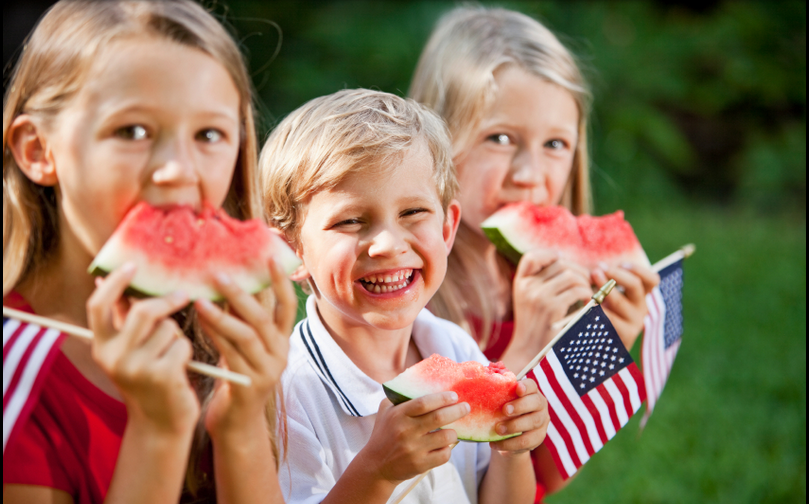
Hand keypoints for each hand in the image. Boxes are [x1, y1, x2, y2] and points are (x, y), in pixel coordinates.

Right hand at [86, 263, 198, 433]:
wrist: (161, 424)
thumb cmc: (150, 379)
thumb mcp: (130, 350)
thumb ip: (122, 318)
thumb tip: (108, 279)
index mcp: (101, 347)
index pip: (98, 306)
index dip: (115, 283)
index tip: (132, 266)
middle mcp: (113, 357)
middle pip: (142, 311)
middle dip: (167, 302)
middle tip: (182, 296)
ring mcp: (136, 368)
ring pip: (168, 328)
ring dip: (177, 336)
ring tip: (173, 356)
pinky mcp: (160, 376)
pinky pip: (182, 345)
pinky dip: (187, 352)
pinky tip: (181, 369)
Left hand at [195, 258, 296, 436]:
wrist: (236, 422)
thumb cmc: (236, 375)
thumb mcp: (244, 345)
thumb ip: (243, 319)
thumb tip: (229, 281)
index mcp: (282, 340)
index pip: (287, 306)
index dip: (280, 282)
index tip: (269, 257)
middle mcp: (280, 353)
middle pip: (264, 318)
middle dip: (241, 294)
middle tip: (219, 275)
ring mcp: (268, 370)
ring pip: (247, 335)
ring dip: (222, 315)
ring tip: (200, 300)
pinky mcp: (251, 384)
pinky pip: (230, 354)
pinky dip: (215, 335)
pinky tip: (200, 323)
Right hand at [358, 392, 469, 482]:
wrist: (375, 466)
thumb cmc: (384, 433)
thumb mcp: (386, 411)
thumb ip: (400, 397)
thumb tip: (422, 383)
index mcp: (398, 415)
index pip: (424, 403)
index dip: (442, 398)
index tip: (454, 396)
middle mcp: (406, 431)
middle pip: (439, 418)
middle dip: (457, 411)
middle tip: (466, 407)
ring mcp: (413, 449)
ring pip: (446, 437)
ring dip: (453, 432)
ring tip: (452, 429)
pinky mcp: (420, 464)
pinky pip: (444, 454)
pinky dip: (448, 449)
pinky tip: (443, 445)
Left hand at [490, 379, 548, 454]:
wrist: (511, 436)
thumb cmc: (504, 412)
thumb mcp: (502, 401)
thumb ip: (497, 393)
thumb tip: (483, 378)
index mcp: (531, 392)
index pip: (532, 386)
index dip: (526, 386)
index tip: (517, 388)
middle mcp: (540, 405)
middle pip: (536, 403)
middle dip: (520, 406)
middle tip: (505, 410)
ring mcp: (542, 422)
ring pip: (533, 423)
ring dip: (514, 426)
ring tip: (498, 429)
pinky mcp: (539, 438)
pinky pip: (527, 442)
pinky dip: (510, 444)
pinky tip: (496, 444)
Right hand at [511, 250, 592, 352]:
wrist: (529, 352)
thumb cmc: (535, 325)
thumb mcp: (529, 299)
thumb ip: (539, 281)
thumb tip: (564, 260)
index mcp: (521, 283)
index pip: (532, 257)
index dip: (549, 255)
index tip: (562, 263)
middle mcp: (528, 287)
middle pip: (559, 263)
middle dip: (578, 270)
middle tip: (585, 282)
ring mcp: (539, 296)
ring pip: (571, 275)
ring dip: (585, 283)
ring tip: (587, 294)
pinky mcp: (552, 308)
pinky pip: (578, 290)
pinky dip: (588, 294)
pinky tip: (588, 303)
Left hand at [592, 263, 659, 349]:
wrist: (601, 348)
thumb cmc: (601, 314)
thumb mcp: (608, 296)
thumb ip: (607, 280)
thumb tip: (595, 266)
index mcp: (640, 296)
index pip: (652, 280)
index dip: (639, 269)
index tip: (622, 263)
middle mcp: (641, 308)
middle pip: (635, 285)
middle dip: (614, 274)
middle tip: (597, 270)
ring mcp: (634, 323)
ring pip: (619, 301)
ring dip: (602, 289)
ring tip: (588, 283)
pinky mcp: (624, 336)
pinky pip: (609, 319)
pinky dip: (595, 308)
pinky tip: (584, 302)